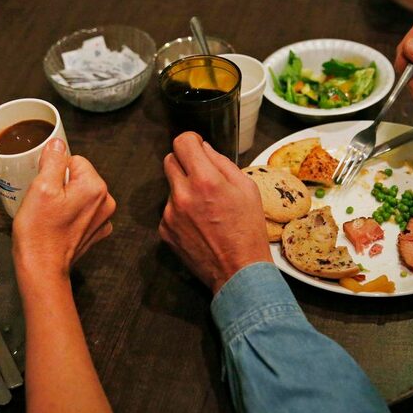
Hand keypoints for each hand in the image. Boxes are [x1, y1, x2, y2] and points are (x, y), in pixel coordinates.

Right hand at [12, 139, 115, 278]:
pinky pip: (82, 211)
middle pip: (78, 176)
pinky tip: (58, 225)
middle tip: (45, 203)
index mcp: (95, 186)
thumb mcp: (41, 187)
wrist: (42, 268)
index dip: (54, 171)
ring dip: (64, 200)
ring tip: (50, 215)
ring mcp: (102, 219)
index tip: (44, 188)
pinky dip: (70, 215)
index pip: (73, 160)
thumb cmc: (39, 231)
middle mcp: (105, 201)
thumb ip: (53, 160)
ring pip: (79, 194)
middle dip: (60, 185)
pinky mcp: (95, 232)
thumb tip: (58, 143)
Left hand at [159, 133, 271, 294]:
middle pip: (170, 160)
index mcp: (205, 180)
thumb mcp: (247, 189)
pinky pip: (168, 210)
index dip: (191, 140)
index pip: (182, 142)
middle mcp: (182, 194)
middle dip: (185, 163)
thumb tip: (204, 148)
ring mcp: (169, 214)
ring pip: (170, 186)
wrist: (237, 271)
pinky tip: (198, 224)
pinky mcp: (164, 230)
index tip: (197, 146)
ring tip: (205, 208)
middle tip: (202, 176)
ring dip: (183, 189)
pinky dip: (180, 211)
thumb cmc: (248, 231)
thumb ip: (222, 163)